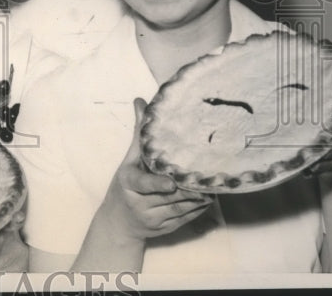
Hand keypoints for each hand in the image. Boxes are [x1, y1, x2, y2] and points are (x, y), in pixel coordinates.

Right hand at [97, 98, 212, 240]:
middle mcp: (139, 203)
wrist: (118, 223)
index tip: (170, 183)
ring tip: (214, 186)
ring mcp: (153, 219)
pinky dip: (198, 209)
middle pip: (169, 196)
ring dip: (198, 199)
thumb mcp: (127, 161)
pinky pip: (185, 218)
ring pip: (180, 208)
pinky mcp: (165, 229)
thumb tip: (141, 101)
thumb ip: (139, 135)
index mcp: (128, 183)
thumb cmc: (123, 187)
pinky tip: (209, 199)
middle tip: (208, 178)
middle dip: (189, 189)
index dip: (158, 184)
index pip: (143, 184)